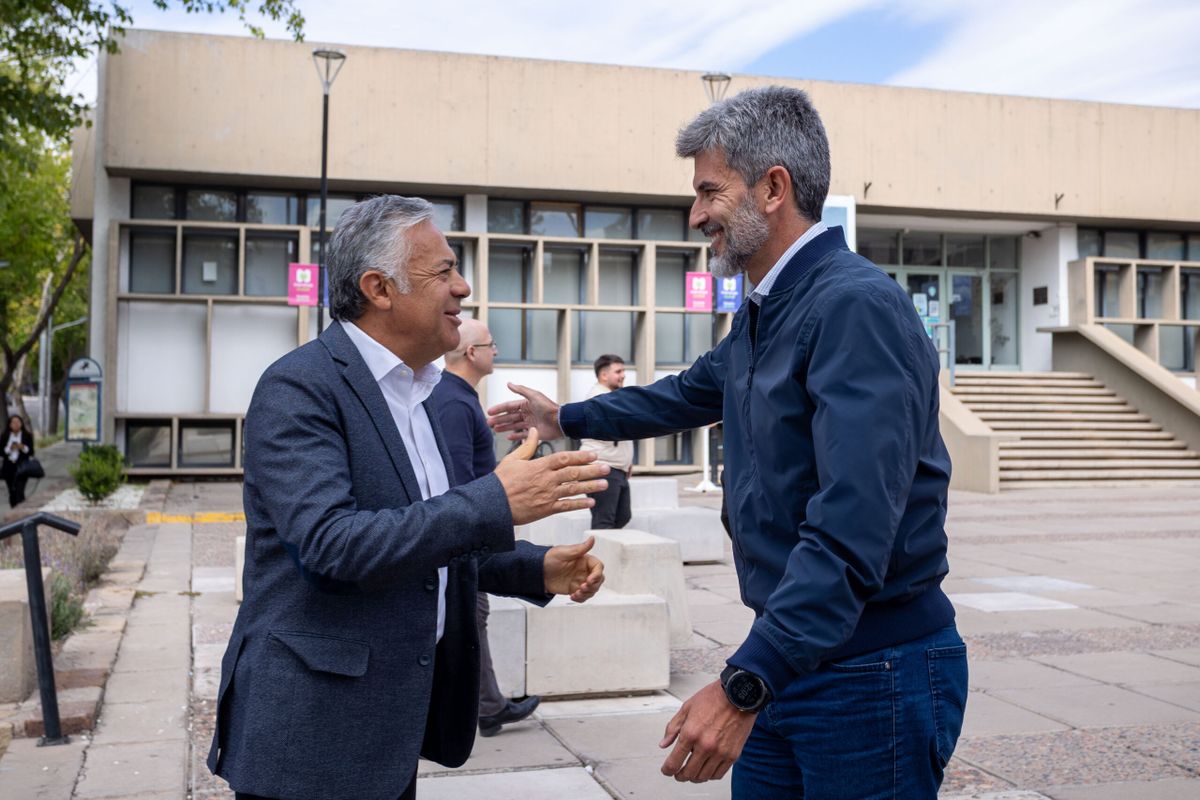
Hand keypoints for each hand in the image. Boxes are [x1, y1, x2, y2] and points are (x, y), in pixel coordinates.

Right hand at [487, 383, 563, 441]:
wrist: (560, 421)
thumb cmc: (548, 407)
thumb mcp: (534, 396)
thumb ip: (521, 390)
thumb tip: (509, 383)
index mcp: (526, 404)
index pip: (509, 406)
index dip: (499, 409)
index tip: (489, 412)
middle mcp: (527, 414)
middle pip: (510, 417)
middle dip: (499, 419)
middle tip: (489, 423)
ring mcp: (530, 423)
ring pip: (514, 425)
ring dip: (504, 427)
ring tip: (495, 429)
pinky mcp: (534, 433)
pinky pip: (522, 435)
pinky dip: (515, 436)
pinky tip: (507, 437)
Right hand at [493, 429, 609, 524]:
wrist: (492, 505)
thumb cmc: (501, 482)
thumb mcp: (512, 460)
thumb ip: (527, 446)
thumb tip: (534, 431)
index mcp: (539, 466)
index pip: (564, 459)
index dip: (580, 456)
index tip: (593, 454)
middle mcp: (546, 480)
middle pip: (573, 473)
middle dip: (592, 470)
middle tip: (606, 467)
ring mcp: (547, 495)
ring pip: (573, 489)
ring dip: (591, 486)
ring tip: (604, 484)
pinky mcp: (546, 509)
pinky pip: (566, 506)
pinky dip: (579, 504)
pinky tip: (591, 502)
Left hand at [543, 535, 604, 600]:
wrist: (537, 573)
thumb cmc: (548, 559)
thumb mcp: (564, 552)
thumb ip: (580, 548)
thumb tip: (592, 539)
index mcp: (584, 560)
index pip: (598, 567)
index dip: (597, 574)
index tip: (589, 580)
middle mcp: (584, 570)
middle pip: (598, 579)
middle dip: (593, 586)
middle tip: (582, 588)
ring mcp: (580, 580)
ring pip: (592, 589)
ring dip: (587, 593)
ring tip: (576, 593)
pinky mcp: (574, 589)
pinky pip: (584, 596)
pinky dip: (581, 598)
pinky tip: (573, 596)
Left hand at [659, 680, 756, 782]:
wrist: (738, 695)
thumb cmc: (713, 698)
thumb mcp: (686, 708)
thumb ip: (673, 728)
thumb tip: (664, 744)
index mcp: (690, 733)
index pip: (674, 762)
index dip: (667, 770)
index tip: (667, 770)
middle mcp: (705, 745)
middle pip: (688, 774)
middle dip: (680, 776)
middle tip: (678, 774)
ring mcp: (720, 752)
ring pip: (703, 777)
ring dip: (694, 777)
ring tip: (692, 771)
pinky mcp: (732, 755)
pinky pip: (718, 774)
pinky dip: (710, 775)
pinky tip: (706, 768)